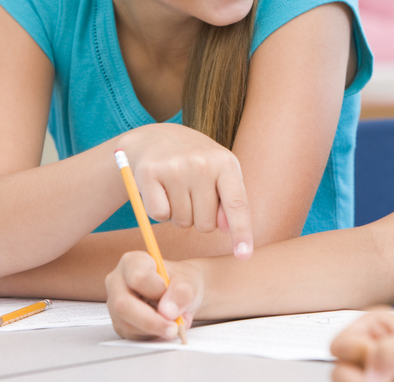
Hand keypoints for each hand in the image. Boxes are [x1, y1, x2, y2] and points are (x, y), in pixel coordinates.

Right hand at [105, 250, 202, 339]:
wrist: (181, 294)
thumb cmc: (180, 282)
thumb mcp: (188, 282)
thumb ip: (181, 293)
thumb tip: (168, 312)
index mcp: (132, 262)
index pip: (137, 277)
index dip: (157, 290)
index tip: (170, 294)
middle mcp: (118, 282)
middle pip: (123, 304)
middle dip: (151, 321)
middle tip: (174, 328)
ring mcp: (116, 305)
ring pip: (127, 324)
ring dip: (155, 329)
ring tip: (176, 323)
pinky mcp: (121, 324)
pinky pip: (133, 335)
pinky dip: (153, 335)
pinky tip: (165, 326)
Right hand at [118, 123, 252, 259]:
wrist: (155, 138)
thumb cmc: (194, 162)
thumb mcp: (219, 173)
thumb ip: (229, 200)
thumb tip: (227, 228)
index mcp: (226, 162)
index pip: (237, 204)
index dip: (242, 232)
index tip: (244, 256)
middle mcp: (202, 163)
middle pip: (206, 224)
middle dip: (199, 218)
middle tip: (191, 194)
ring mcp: (175, 167)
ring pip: (182, 222)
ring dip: (179, 214)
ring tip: (175, 189)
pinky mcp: (149, 172)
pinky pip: (159, 215)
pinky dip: (159, 211)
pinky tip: (159, 190)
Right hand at [331, 311, 393, 381]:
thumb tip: (371, 369)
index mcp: (370, 328)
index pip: (341, 344)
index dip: (358, 354)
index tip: (380, 357)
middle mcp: (366, 352)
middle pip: (338, 370)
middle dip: (356, 376)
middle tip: (387, 377)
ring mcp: (370, 374)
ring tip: (392, 381)